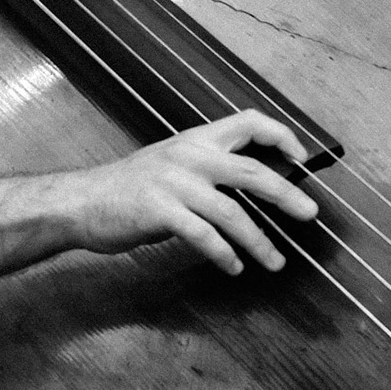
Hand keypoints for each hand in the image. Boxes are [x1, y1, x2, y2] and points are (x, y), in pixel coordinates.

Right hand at [65, 110, 320, 275]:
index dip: (280, 135)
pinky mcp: (159, 210)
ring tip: (275, 262)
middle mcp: (188, 155)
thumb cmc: (128, 187)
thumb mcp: (171, 163)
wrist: (81, 201)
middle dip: (285, 194)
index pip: (247, 122)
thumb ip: (207, 168)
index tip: (301, 157)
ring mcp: (173, 183)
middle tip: (309, 214)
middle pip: (251, 171)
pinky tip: (233, 267)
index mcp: (194, 140)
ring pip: (231, 212)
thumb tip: (253, 184)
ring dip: (259, 241)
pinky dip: (224, 254)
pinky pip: (204, 236)